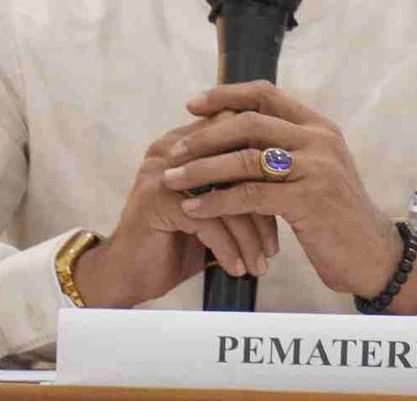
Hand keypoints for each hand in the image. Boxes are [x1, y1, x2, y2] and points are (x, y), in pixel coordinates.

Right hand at [71, 118, 279, 308]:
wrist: (129, 275)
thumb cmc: (176, 244)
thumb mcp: (211, 211)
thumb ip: (237, 190)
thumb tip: (287, 185)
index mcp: (188, 143)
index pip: (240, 140)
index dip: (266, 175)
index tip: (286, 209)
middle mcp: (174, 150)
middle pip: (237, 166)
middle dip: (262, 208)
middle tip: (275, 245)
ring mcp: (163, 173)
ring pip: (226, 197)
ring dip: (248, 237)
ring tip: (260, 264)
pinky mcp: (158, 200)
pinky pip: (208, 221)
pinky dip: (228, 249)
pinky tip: (237, 268)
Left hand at [161, 81, 416, 311]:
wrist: (373, 255)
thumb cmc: (337, 216)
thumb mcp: (316, 171)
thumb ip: (286, 148)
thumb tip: (235, 131)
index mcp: (318, 126)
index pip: (265, 94)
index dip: (226, 95)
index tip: (193, 104)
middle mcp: (319, 140)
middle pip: (249, 122)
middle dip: (205, 135)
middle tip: (175, 150)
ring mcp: (315, 169)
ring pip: (244, 158)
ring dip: (201, 169)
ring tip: (172, 179)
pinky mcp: (308, 201)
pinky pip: (249, 195)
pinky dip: (216, 200)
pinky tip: (193, 208)